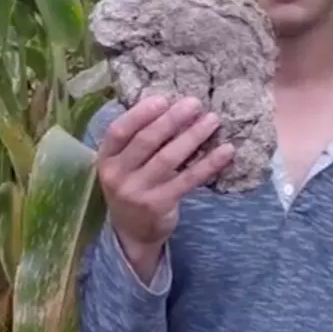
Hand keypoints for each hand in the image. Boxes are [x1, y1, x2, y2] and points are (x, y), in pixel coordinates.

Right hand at [97, 95, 233, 276]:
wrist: (131, 233)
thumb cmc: (133, 186)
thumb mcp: (124, 164)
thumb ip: (139, 140)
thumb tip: (173, 106)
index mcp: (106, 159)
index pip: (119, 131)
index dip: (140, 114)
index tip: (163, 99)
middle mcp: (118, 175)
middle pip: (146, 141)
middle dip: (172, 119)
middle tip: (195, 103)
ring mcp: (138, 191)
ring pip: (168, 158)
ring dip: (193, 136)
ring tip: (212, 120)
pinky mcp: (160, 204)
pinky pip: (188, 179)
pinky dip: (209, 163)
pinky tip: (226, 151)